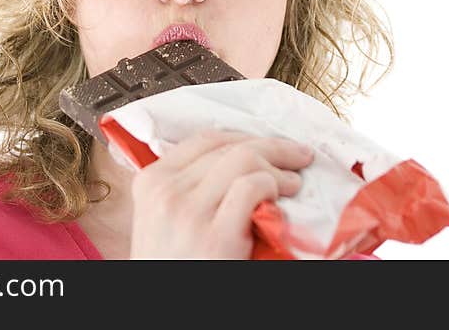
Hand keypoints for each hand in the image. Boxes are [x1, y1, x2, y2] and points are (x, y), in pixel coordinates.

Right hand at [128, 129, 313, 258]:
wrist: (166, 312)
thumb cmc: (172, 264)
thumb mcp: (165, 218)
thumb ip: (188, 187)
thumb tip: (239, 160)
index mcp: (151, 182)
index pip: (205, 140)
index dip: (244, 136)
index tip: (266, 144)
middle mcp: (166, 192)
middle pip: (229, 147)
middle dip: (271, 147)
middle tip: (297, 155)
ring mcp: (189, 213)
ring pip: (244, 159)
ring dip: (279, 165)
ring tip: (294, 181)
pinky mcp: (216, 238)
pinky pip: (252, 188)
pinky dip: (275, 186)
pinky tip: (285, 198)